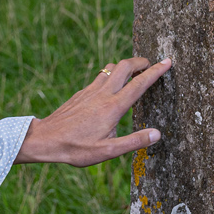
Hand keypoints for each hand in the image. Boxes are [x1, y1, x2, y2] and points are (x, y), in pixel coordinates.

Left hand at [16, 56, 171, 166]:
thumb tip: (157, 134)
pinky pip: (101, 76)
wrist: (45, 139)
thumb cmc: (76, 149)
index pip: (139, 84)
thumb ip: (134, 142)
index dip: (156, 72)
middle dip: (141, 61)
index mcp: (113, 108)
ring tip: (135, 73)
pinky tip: (112, 84)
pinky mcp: (82, 93)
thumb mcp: (108, 151)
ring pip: (112, 68)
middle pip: (126, 66)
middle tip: (152, 64)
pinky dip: (112, 74)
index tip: (168, 62)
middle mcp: (103, 94)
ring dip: (126, 66)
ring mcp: (90, 91)